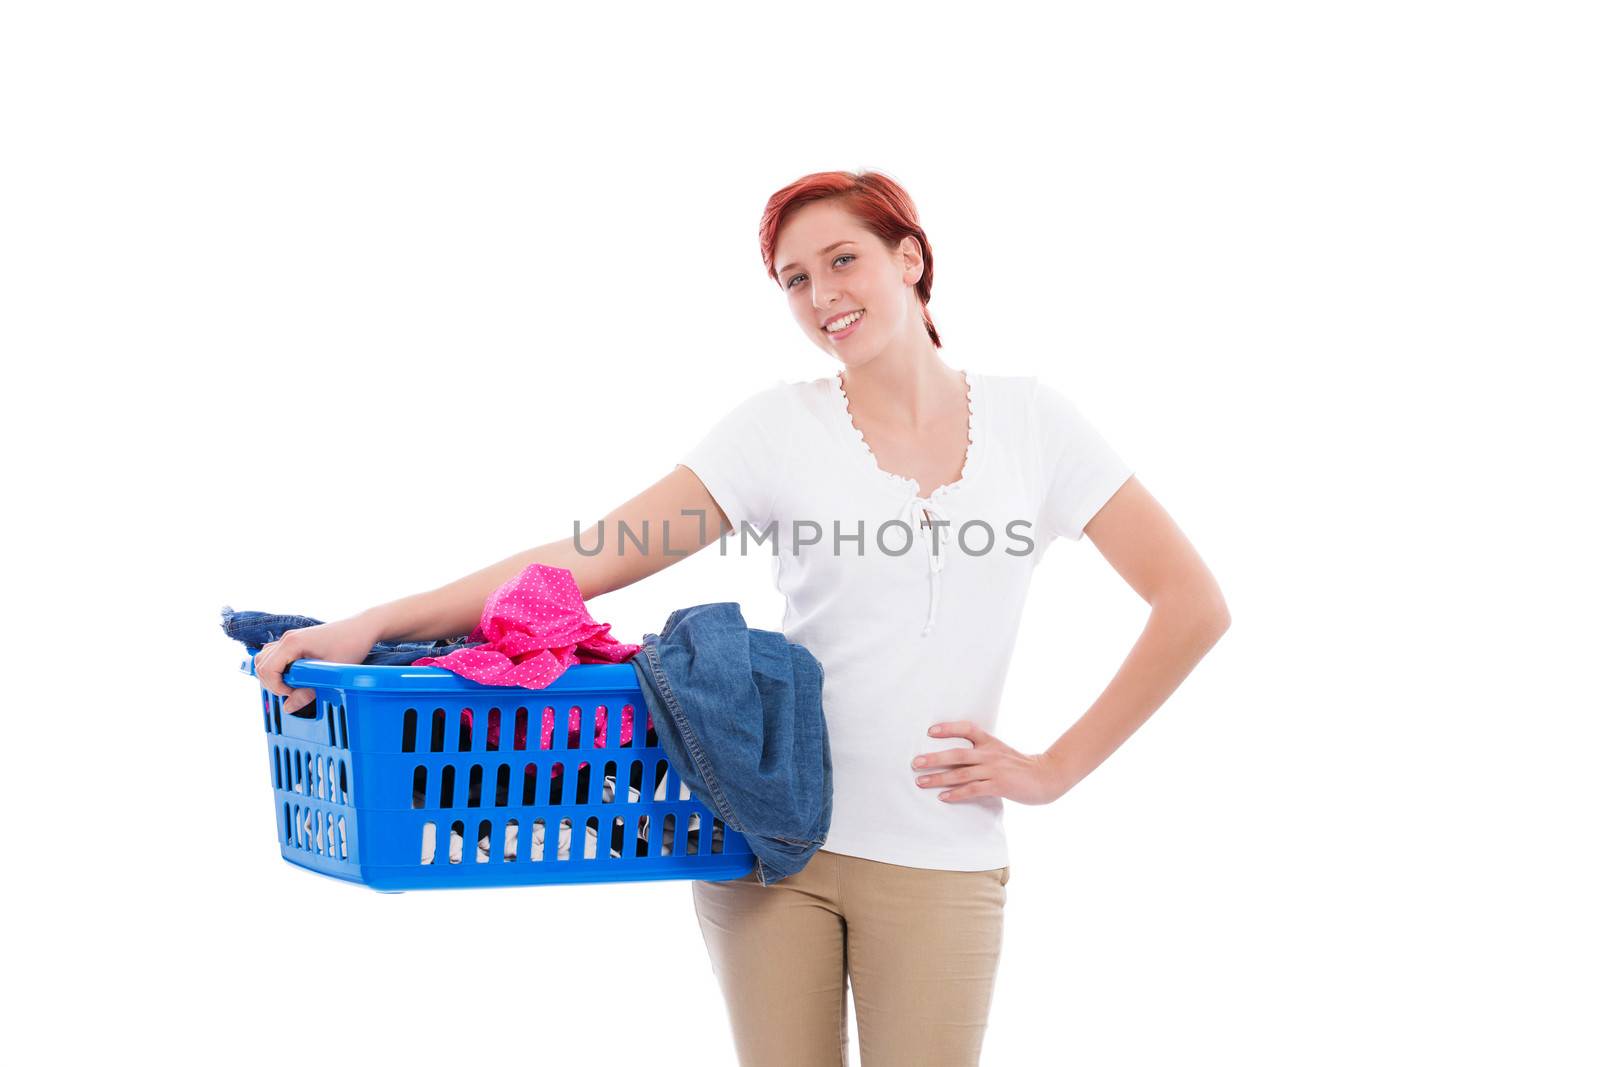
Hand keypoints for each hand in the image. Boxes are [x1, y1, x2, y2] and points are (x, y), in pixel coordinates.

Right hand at [254, 615, 382, 714]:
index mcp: (292, 643)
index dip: (276, 687)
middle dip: (273, 683)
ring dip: (274, 676)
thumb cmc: (350, 646)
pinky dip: (280, 668)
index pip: (266, 669)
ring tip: (295, 684)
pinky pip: (276, 656)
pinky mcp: (296, 641)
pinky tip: (297, 675)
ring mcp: (290, 638)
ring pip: (265, 659)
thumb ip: (307, 692)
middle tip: (295, 690)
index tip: (294, 693)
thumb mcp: (330, 674)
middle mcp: (287, 638)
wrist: (363, 628)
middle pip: (261, 664)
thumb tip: (287, 708)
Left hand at [912, 720, 1062, 806]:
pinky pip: (973, 789)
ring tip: (921, 782)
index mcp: (990, 742)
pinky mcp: (999, 785)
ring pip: (961, 773)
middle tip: (915, 762)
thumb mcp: (1001, 752)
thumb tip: (956, 758)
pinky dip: (956, 794)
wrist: (1046, 777)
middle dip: (934, 758)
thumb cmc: (1020, 767)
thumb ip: (982, 753)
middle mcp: (990, 753)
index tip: (930, 731)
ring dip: (938, 778)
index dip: (948, 728)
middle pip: (957, 754)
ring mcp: (994, 769)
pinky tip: (943, 797)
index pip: (967, 729)